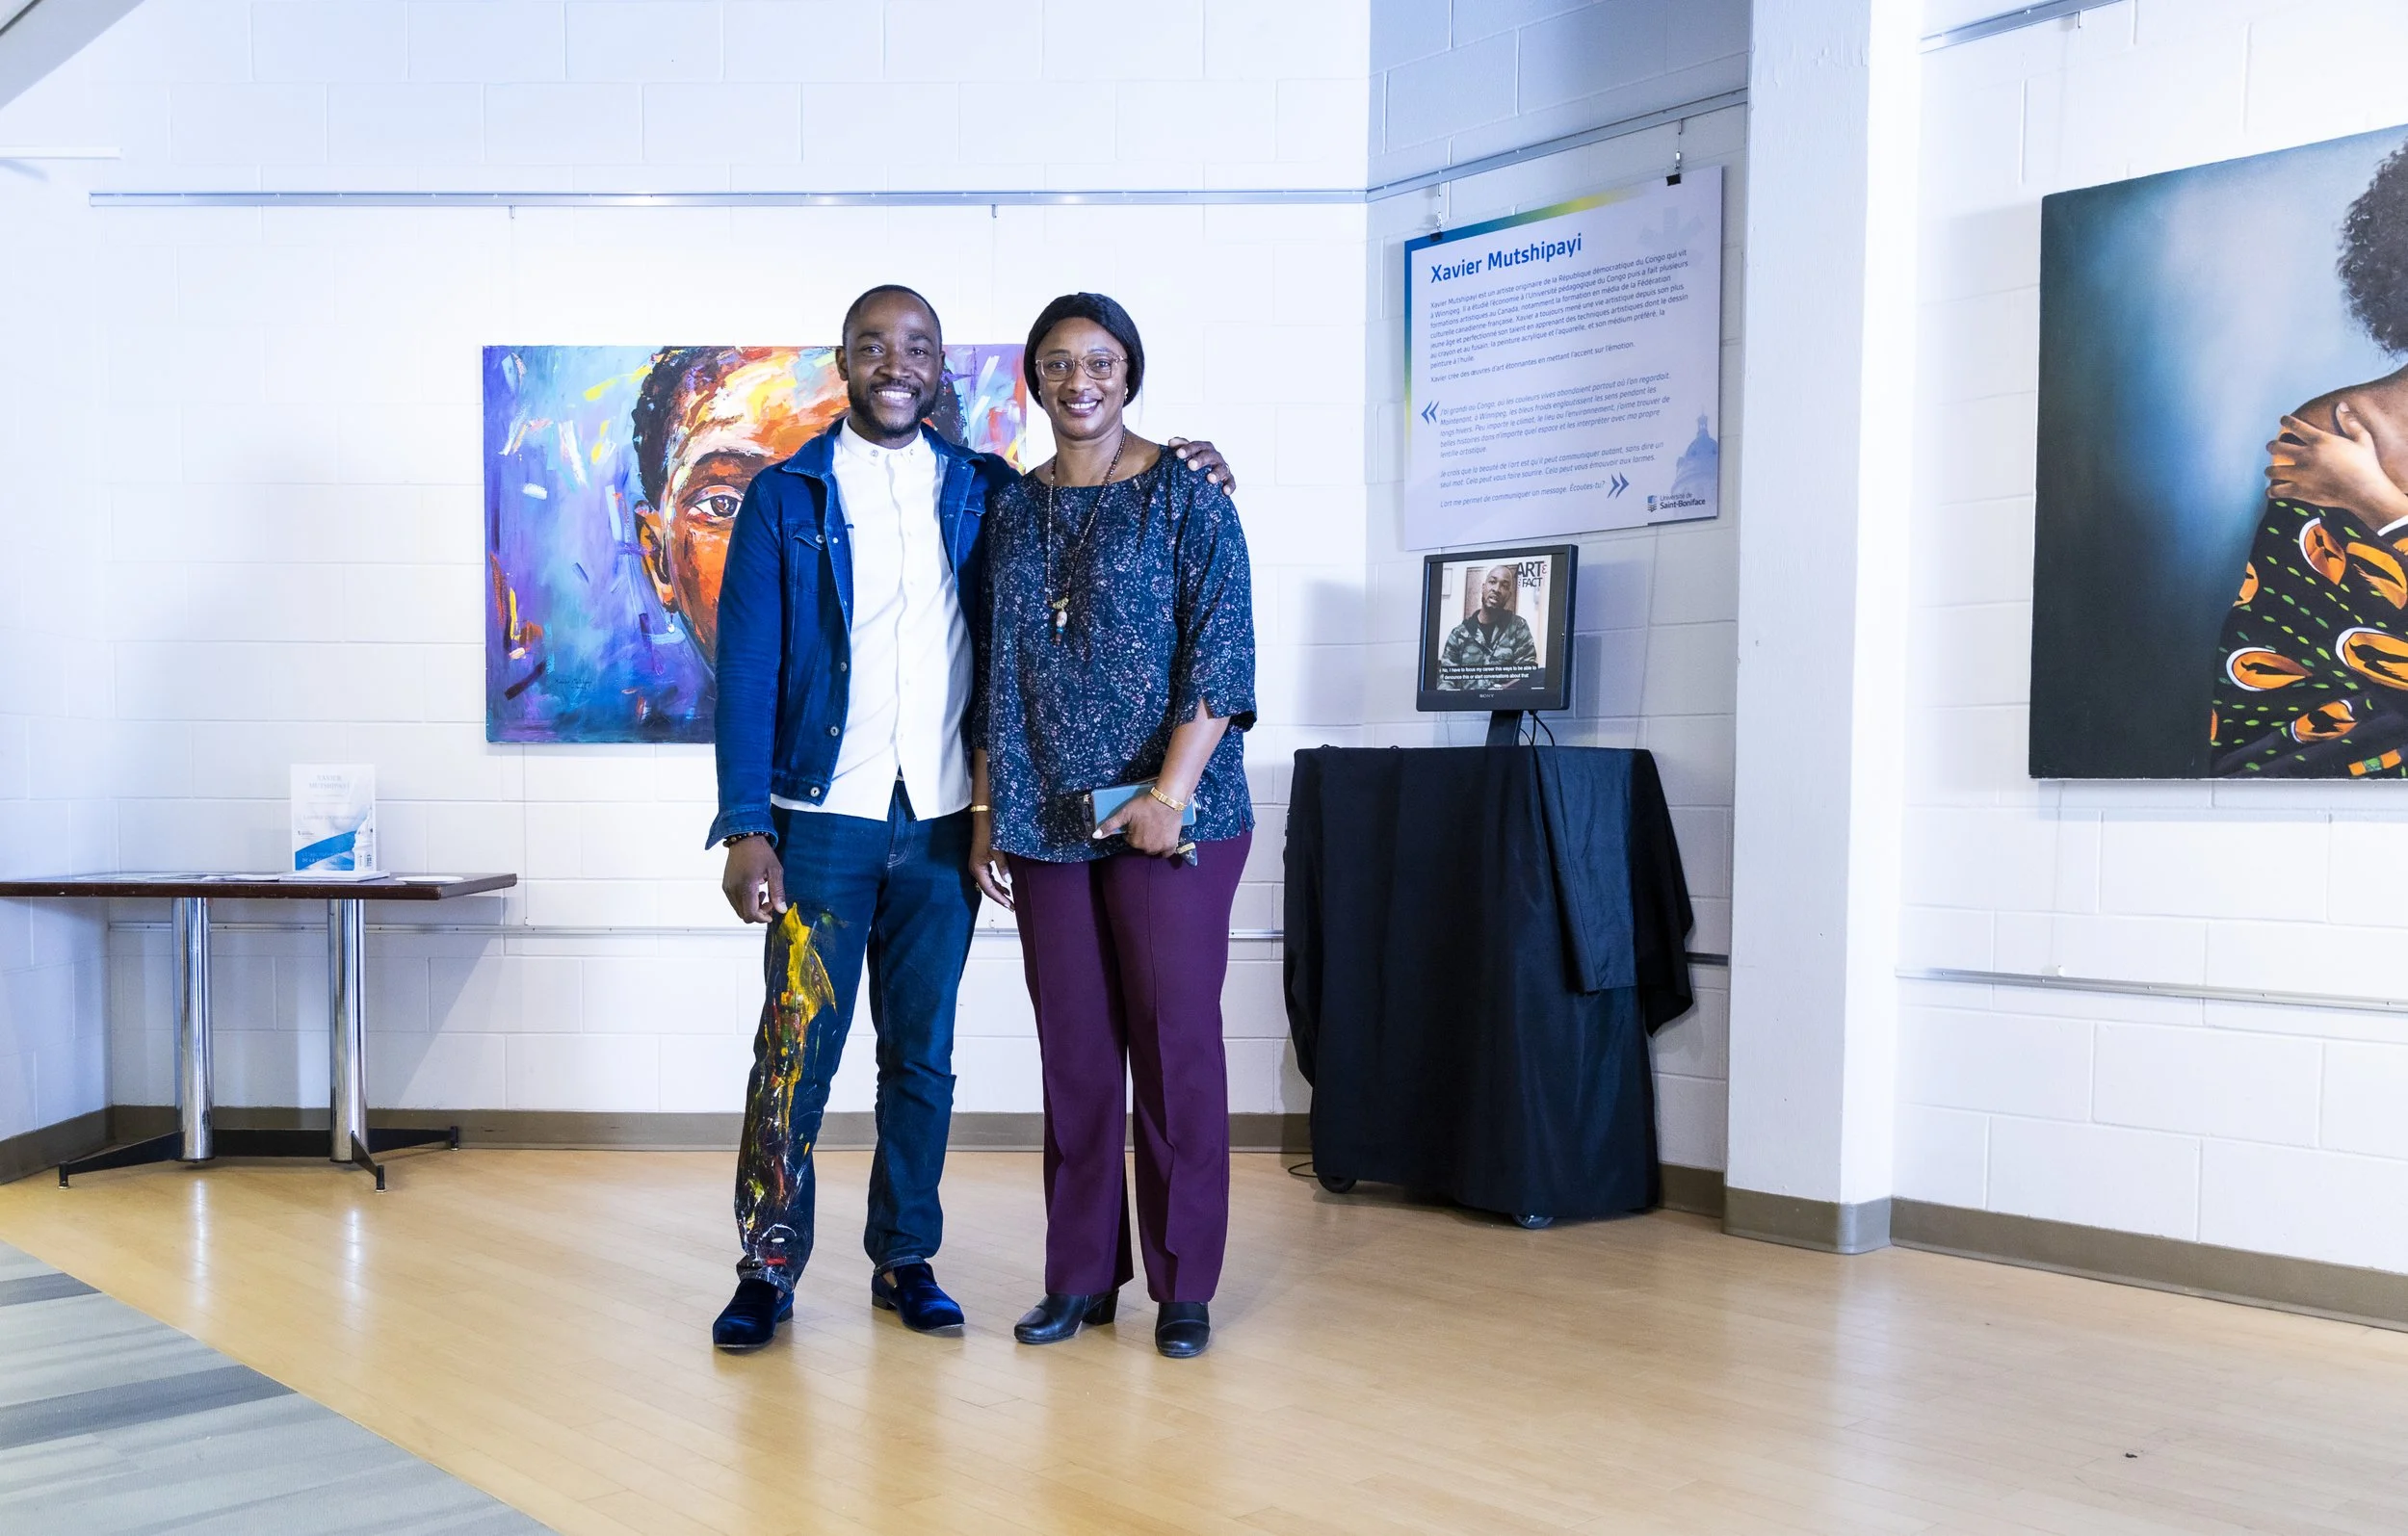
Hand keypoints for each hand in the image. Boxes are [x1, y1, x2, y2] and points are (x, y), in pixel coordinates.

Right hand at [721, 836, 785, 922]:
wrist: (744, 839)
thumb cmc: (761, 852)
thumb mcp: (775, 870)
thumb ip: (778, 892)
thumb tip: (781, 910)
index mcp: (746, 886)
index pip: (750, 914)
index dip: (761, 918)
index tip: (771, 912)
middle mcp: (733, 889)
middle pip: (744, 915)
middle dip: (758, 913)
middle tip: (768, 902)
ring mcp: (728, 888)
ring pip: (739, 910)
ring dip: (751, 908)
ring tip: (762, 894)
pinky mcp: (725, 886)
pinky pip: (734, 902)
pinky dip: (744, 902)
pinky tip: (754, 891)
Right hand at [969, 819, 1012, 908]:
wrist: (984, 816)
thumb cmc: (989, 832)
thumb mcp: (998, 850)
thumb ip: (1003, 866)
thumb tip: (1008, 881)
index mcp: (977, 868)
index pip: (989, 889)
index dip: (999, 899)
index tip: (1010, 906)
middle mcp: (976, 868)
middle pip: (988, 888)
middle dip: (999, 897)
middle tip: (1012, 905)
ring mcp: (978, 864)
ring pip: (988, 882)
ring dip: (999, 890)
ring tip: (1010, 897)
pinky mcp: (981, 859)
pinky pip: (989, 876)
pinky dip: (997, 882)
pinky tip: (1005, 883)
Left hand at [1097, 791, 1188, 857]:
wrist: (1166, 801)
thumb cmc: (1144, 805)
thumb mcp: (1124, 813)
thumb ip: (1110, 826)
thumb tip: (1094, 836)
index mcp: (1134, 842)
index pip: (1131, 840)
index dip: (1133, 830)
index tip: (1138, 821)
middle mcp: (1147, 848)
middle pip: (1142, 845)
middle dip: (1142, 837)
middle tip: (1147, 823)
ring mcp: (1160, 848)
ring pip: (1153, 849)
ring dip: (1152, 842)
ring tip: (1155, 828)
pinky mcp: (1171, 845)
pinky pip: (1166, 853)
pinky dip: (1164, 849)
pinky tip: (1163, 839)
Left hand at [1166, 436, 1234, 492]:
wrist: (1203, 477)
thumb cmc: (1192, 464)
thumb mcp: (1185, 456)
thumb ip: (1179, 447)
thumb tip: (1172, 442)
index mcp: (1203, 448)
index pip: (1196, 446)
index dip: (1187, 449)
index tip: (1178, 454)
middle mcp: (1214, 456)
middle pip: (1208, 455)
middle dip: (1200, 460)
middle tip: (1191, 466)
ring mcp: (1222, 467)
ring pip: (1221, 468)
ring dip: (1216, 473)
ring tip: (1210, 479)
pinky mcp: (1228, 479)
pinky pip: (1231, 482)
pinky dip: (1229, 486)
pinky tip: (1225, 492)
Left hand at [2268, 402, 2407, 534]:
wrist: (2365, 490)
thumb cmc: (2366, 465)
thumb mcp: (2362, 439)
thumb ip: (2350, 422)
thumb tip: (2341, 405)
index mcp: (2320, 441)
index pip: (2296, 426)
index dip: (2287, 421)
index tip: (2283, 420)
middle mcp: (2307, 455)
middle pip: (2277, 447)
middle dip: (2271, 446)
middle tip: (2271, 446)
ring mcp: (2301, 474)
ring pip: (2272, 470)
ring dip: (2270, 470)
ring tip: (2271, 470)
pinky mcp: (2300, 490)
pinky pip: (2277, 491)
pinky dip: (2272, 491)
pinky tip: (2272, 490)